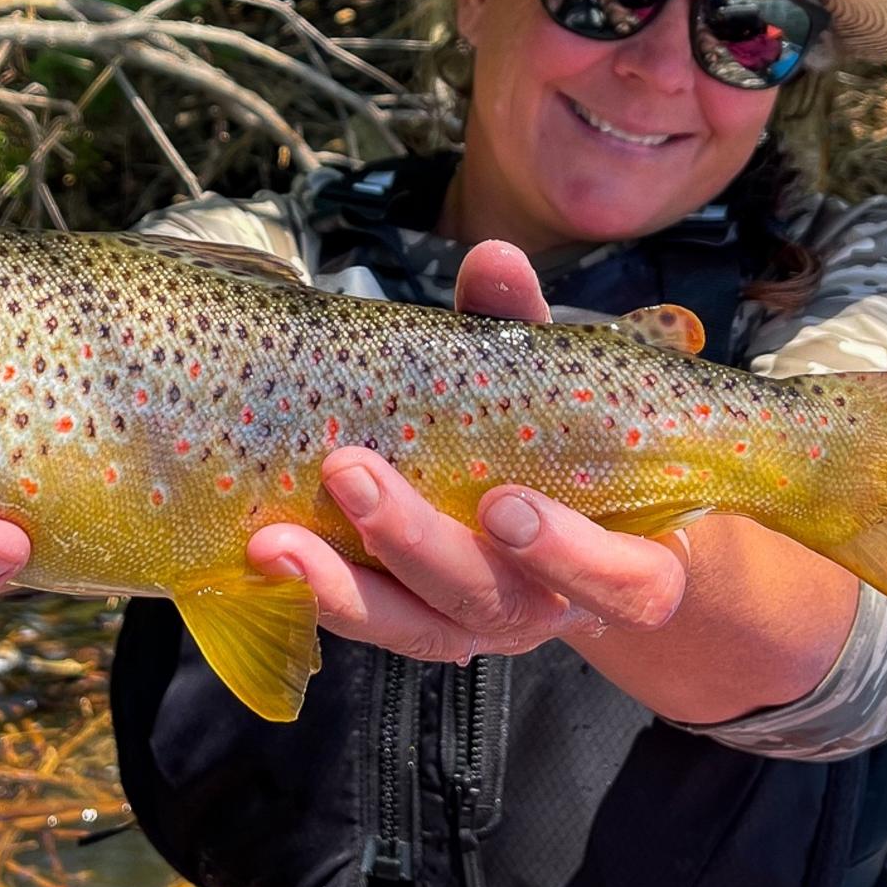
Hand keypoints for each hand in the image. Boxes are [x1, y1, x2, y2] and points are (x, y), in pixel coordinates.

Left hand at [245, 240, 689, 663]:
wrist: (549, 526)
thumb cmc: (559, 444)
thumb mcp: (551, 384)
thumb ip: (523, 329)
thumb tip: (493, 258)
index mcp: (621, 565)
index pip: (622, 581)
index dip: (566, 554)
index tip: (502, 504)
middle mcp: (547, 610)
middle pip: (491, 601)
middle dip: (416, 543)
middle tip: (351, 474)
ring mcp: (476, 627)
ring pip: (417, 627)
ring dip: (345, 587)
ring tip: (277, 542)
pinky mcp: (415, 627)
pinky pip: (368, 626)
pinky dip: (316, 596)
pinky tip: (264, 560)